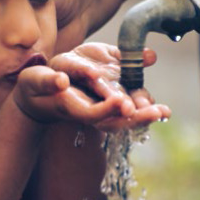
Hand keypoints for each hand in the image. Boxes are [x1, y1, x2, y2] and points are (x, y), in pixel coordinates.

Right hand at [12, 43, 170, 129]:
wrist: (39, 95)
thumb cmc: (35, 87)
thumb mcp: (35, 81)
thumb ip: (48, 81)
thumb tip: (61, 81)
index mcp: (72, 107)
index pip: (92, 113)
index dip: (107, 108)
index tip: (123, 102)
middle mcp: (89, 109)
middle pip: (114, 118)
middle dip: (135, 116)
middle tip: (156, 112)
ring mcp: (100, 106)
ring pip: (124, 115)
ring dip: (144, 113)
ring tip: (164, 112)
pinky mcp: (106, 99)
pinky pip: (128, 105)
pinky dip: (143, 104)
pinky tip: (162, 109)